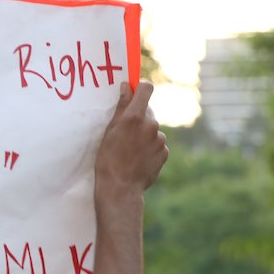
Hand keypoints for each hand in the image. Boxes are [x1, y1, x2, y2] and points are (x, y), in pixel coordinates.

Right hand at [94, 81, 167, 204]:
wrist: (120, 188)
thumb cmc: (108, 159)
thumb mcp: (109, 131)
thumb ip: (121, 106)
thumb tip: (127, 86)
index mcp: (135, 117)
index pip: (146, 89)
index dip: (140, 88)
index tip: (133, 92)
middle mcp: (151, 125)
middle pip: (147, 111)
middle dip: (138, 118)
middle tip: (124, 133)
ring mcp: (160, 139)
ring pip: (152, 129)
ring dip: (143, 135)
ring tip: (130, 151)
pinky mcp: (164, 152)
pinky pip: (157, 144)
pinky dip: (149, 148)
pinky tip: (137, 159)